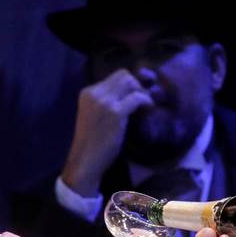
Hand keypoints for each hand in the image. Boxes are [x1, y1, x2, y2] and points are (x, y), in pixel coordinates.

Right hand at [60, 70, 154, 195]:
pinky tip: (149, 109)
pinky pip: (137, 98)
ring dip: (142, 92)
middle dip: (137, 85)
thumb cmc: (93, 143)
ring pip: (131, 82)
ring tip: (147, 105)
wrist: (85, 161)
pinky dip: (147, 101)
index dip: (130, 83)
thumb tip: (131, 92)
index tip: (138, 93)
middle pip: (124, 75)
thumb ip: (107, 102)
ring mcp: (104, 101)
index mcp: (88, 92)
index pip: (114, 76)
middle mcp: (94, 92)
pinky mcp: (115, 112)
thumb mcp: (96, 115)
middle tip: (145, 100)